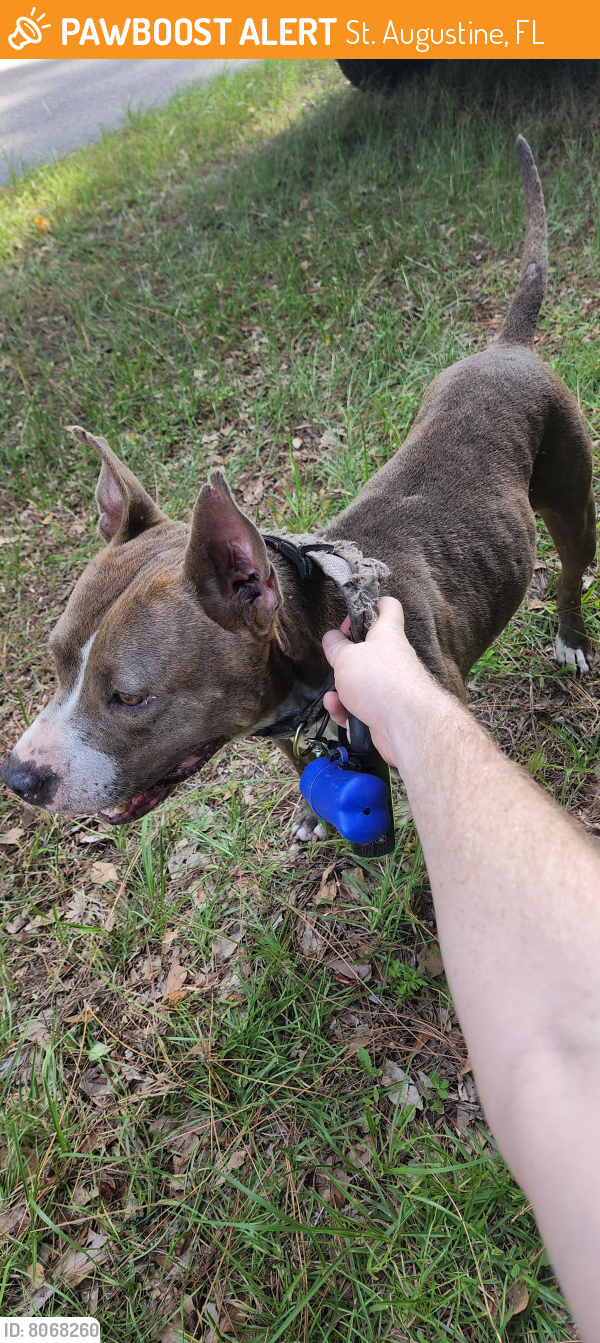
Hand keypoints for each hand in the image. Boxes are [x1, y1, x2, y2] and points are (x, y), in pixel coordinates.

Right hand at [322, 596, 432, 769]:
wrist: (405, 724)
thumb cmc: (381, 682)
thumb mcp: (346, 657)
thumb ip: (336, 648)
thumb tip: (331, 638)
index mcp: (387, 634)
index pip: (388, 607)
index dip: (370, 605)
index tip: (352, 617)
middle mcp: (392, 658)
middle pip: (368, 649)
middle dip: (346, 658)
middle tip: (336, 661)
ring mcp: (390, 685)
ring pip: (360, 682)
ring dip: (342, 689)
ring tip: (335, 696)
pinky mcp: (385, 710)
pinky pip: (361, 706)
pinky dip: (347, 710)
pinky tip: (342, 712)